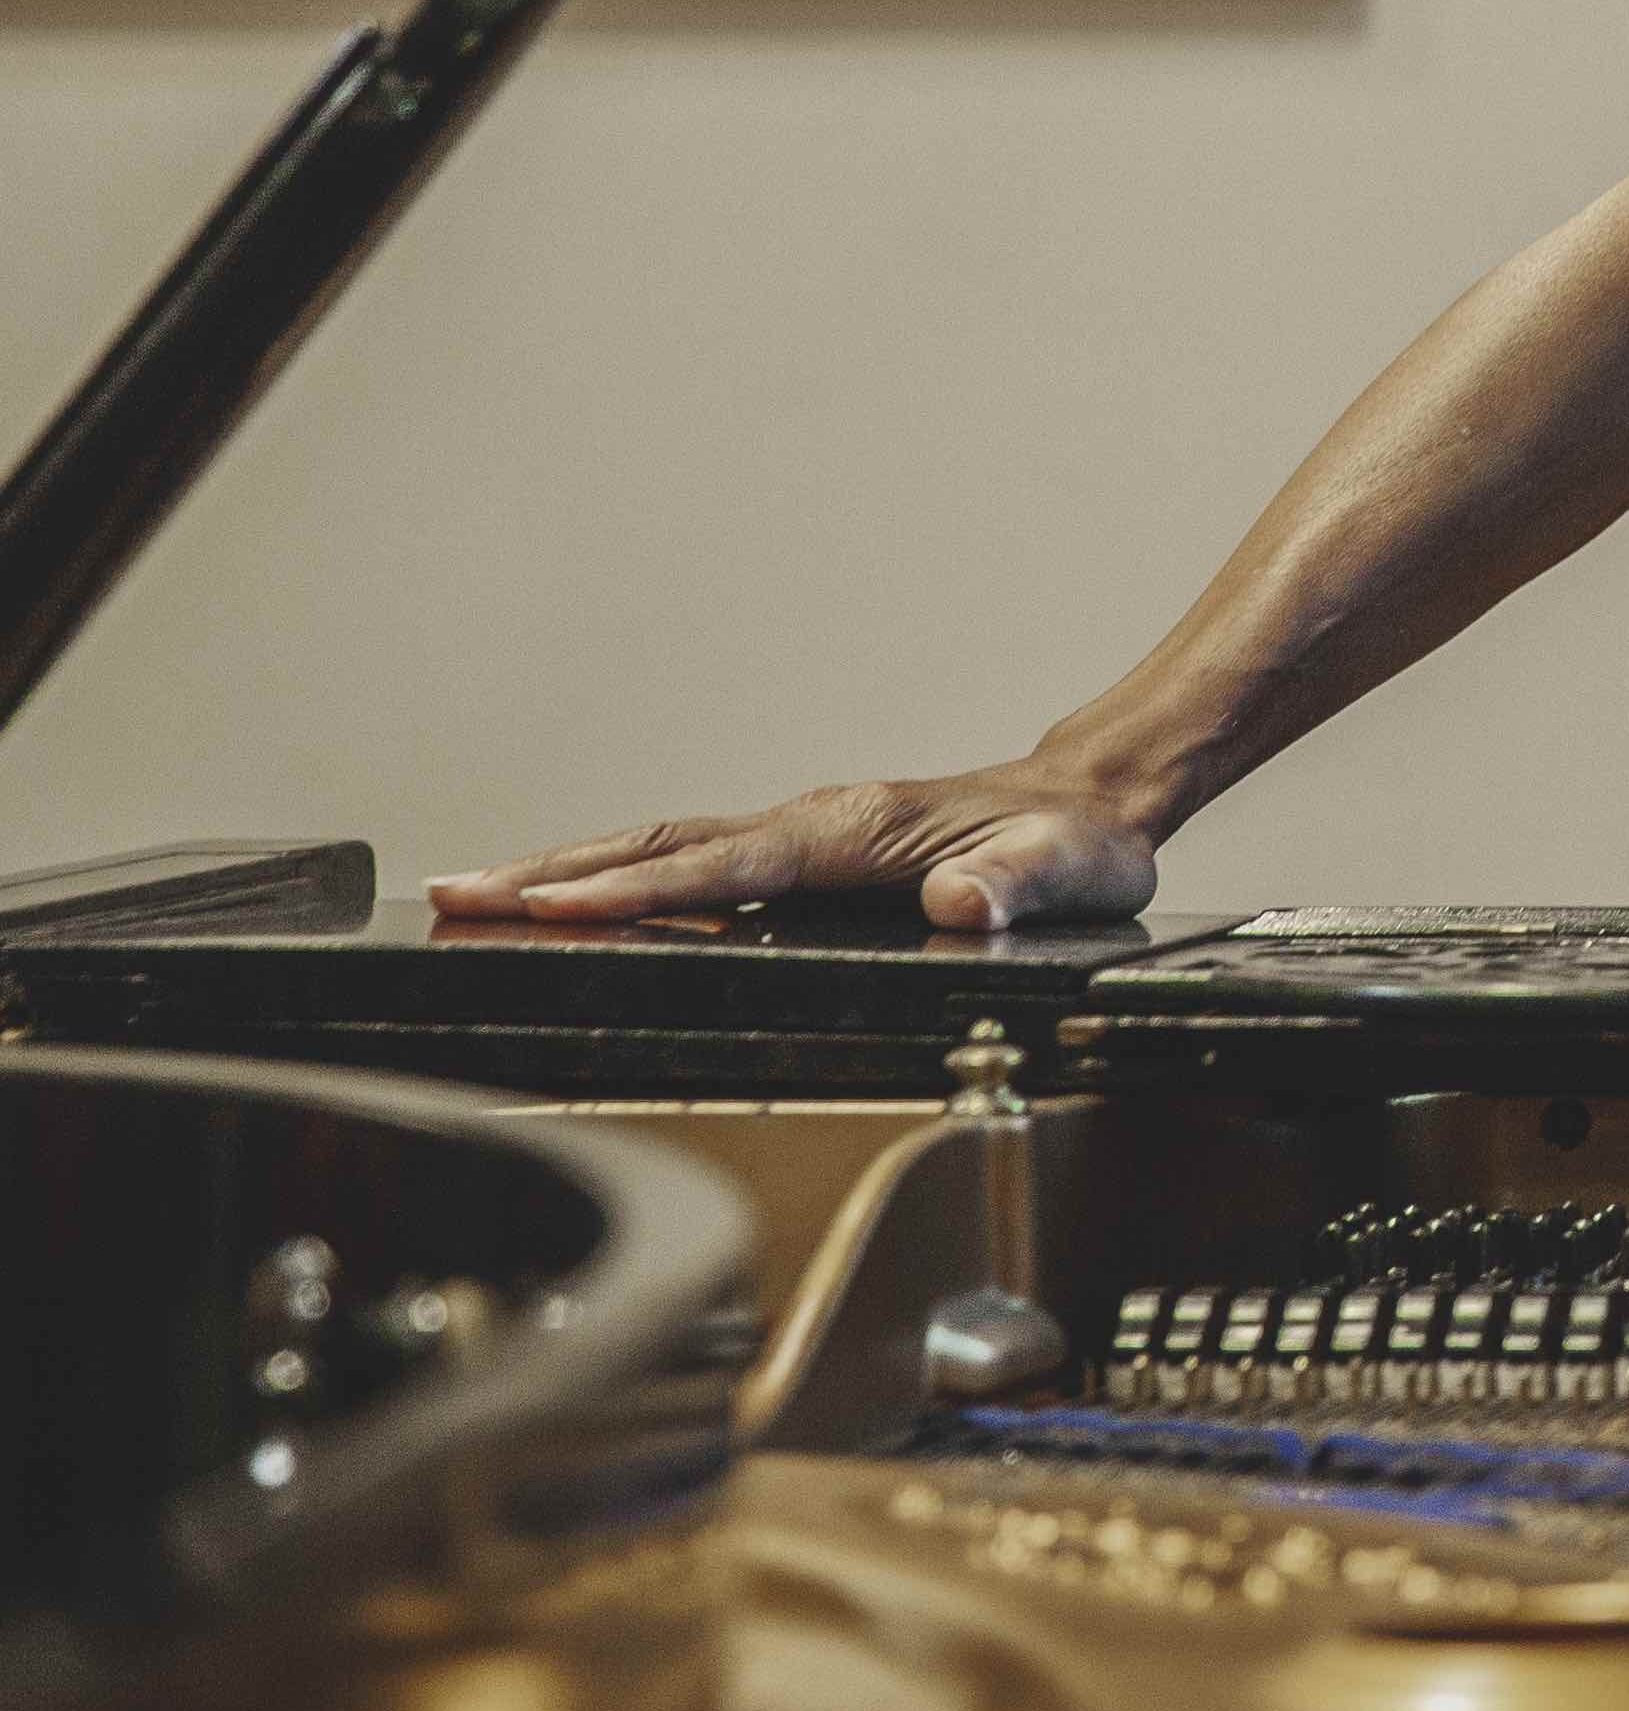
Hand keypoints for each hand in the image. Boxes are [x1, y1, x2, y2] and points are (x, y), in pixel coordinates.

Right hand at [427, 760, 1162, 931]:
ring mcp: (803, 834)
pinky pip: (693, 863)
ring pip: (666, 848)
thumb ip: (1015, 887)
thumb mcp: (1066, 873)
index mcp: (858, 829)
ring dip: (569, 870)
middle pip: (665, 846)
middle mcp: (816, 822)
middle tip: (455, 892)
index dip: (644, 892)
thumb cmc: (1075, 844)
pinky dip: (620, 878)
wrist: (1091, 804)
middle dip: (558, 870)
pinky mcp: (802, 853)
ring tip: (473, 892)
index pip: (730, 865)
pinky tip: (572, 900)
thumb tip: (959, 902)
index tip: (557, 906)